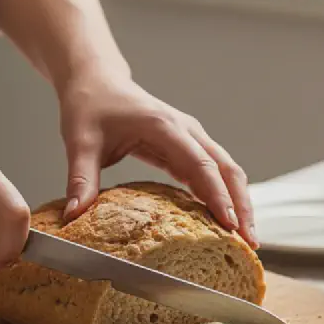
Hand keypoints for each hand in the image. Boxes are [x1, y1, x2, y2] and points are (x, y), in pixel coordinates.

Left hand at [58, 69, 257, 246]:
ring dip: (239, 203)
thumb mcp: (80, 142)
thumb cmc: (91, 106)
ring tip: (245, 239)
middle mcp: (186, 131)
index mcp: (165, 126)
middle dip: (242, 205)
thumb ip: (80, 179)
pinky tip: (225, 223)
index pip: (202, 164)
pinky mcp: (187, 149)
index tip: (229, 224)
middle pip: (227, 169)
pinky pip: (213, 174)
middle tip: (249, 242)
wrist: (97, 82)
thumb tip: (74, 215)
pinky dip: (223, 198)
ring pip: (227, 172)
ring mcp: (191, 139)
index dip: (218, 196)